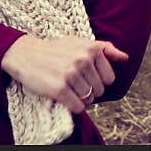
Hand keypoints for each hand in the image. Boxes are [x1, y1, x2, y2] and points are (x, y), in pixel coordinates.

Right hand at [0, 35, 128, 113]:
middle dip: (89, 90)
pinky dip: (73, 106)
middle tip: (73, 81)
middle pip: (100, 91)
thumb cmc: (55, 50)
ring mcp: (71, 75)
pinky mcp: (60, 89)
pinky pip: (78, 107)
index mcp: (91, 48)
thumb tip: (125, 57)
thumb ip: (105, 49)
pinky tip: (64, 96)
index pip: (109, 78)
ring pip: (89, 100)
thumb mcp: (80, 42)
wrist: (25, 55)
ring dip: (80, 98)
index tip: (84, 75)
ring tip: (68, 87)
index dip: (98, 80)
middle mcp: (83, 60)